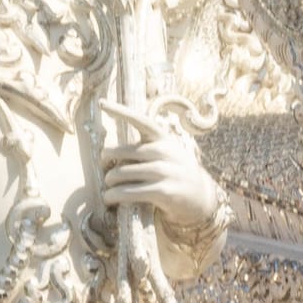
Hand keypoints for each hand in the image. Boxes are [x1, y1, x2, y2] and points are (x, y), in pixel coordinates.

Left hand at [98, 102, 222, 236]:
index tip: (101, 103)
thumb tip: (108, 153)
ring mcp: (165, 171)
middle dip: (106, 161)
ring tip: (107, 190)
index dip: (120, 111)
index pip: (140, 121)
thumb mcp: (167, 153)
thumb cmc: (174, 173)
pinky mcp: (163, 191)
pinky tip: (109, 198)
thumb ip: (144, 148)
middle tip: (104, 169)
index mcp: (163, 138)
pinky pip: (129, 192)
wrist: (201, 197)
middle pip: (121, 152)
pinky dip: (114, 196)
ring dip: (109, 182)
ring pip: (122, 173)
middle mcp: (164, 151)